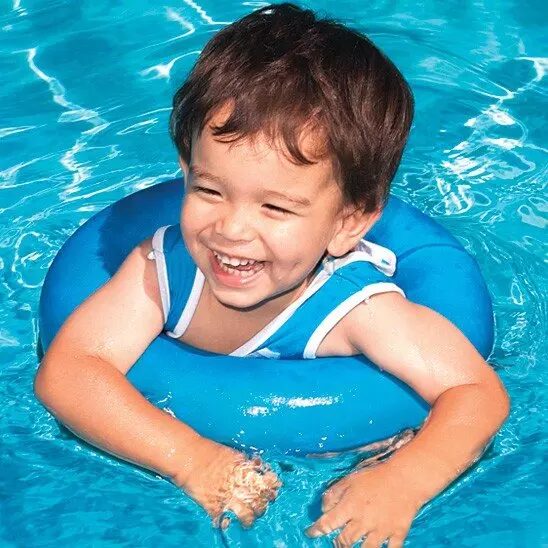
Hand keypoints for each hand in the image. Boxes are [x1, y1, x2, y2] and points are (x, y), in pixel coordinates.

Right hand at [172, 437, 280, 527]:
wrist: (189, 457)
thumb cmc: (210, 451)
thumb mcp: (233, 454)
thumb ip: (246, 463)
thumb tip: (257, 466)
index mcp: (245, 471)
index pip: (266, 484)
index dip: (272, 489)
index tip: (273, 491)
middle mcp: (238, 486)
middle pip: (259, 502)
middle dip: (263, 507)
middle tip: (261, 506)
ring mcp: (226, 498)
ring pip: (247, 516)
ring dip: (249, 519)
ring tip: (247, 520)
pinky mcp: (213, 506)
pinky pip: (224, 521)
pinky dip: (227, 523)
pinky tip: (227, 521)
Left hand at [306, 462, 423, 546]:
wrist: (405, 478)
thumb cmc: (375, 476)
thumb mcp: (350, 479)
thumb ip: (333, 494)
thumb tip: (324, 509)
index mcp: (350, 507)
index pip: (327, 523)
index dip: (316, 530)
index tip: (310, 533)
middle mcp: (363, 522)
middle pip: (345, 541)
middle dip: (337, 543)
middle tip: (336, 542)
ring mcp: (381, 530)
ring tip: (352, 547)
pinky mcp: (397, 533)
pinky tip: (380, 547)